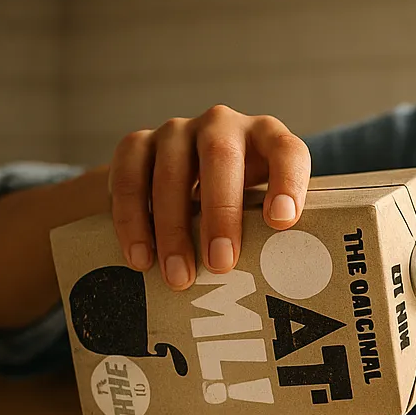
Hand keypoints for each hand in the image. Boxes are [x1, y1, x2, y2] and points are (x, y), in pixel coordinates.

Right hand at [107, 106, 310, 289]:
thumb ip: (270, 235)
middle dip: (221, 213)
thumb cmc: (237, 206)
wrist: (183, 182)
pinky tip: (141, 258)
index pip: (286, 151)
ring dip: (173, 229)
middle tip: (220, 264)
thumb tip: (276, 289)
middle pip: (221, 157)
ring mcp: (177, 131)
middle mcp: (222, 126)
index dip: (287, 183)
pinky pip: (128, 177)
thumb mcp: (260, 211)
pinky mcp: (137, 144)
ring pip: (171, 171)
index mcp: (266, 138)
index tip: (281, 221)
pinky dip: (132, 220)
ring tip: (179, 277)